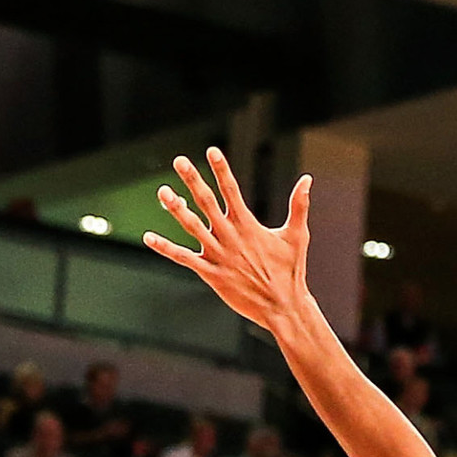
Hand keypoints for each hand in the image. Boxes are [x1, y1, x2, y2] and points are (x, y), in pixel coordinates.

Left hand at [145, 148, 315, 333]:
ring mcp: (219, 254)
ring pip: (192, 226)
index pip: (232, 191)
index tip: (212, 151)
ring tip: (161, 192)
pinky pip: (183, 258)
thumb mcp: (298, 235)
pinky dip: (165, 248)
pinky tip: (149, 237)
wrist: (283, 306)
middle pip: (207, 202)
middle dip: (193, 180)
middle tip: (179, 161)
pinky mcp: (210, 273)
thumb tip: (307, 179)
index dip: (222, 170)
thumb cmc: (292, 271)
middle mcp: (231, 236)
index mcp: (249, 225)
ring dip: (175, 209)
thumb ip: (299, 206)